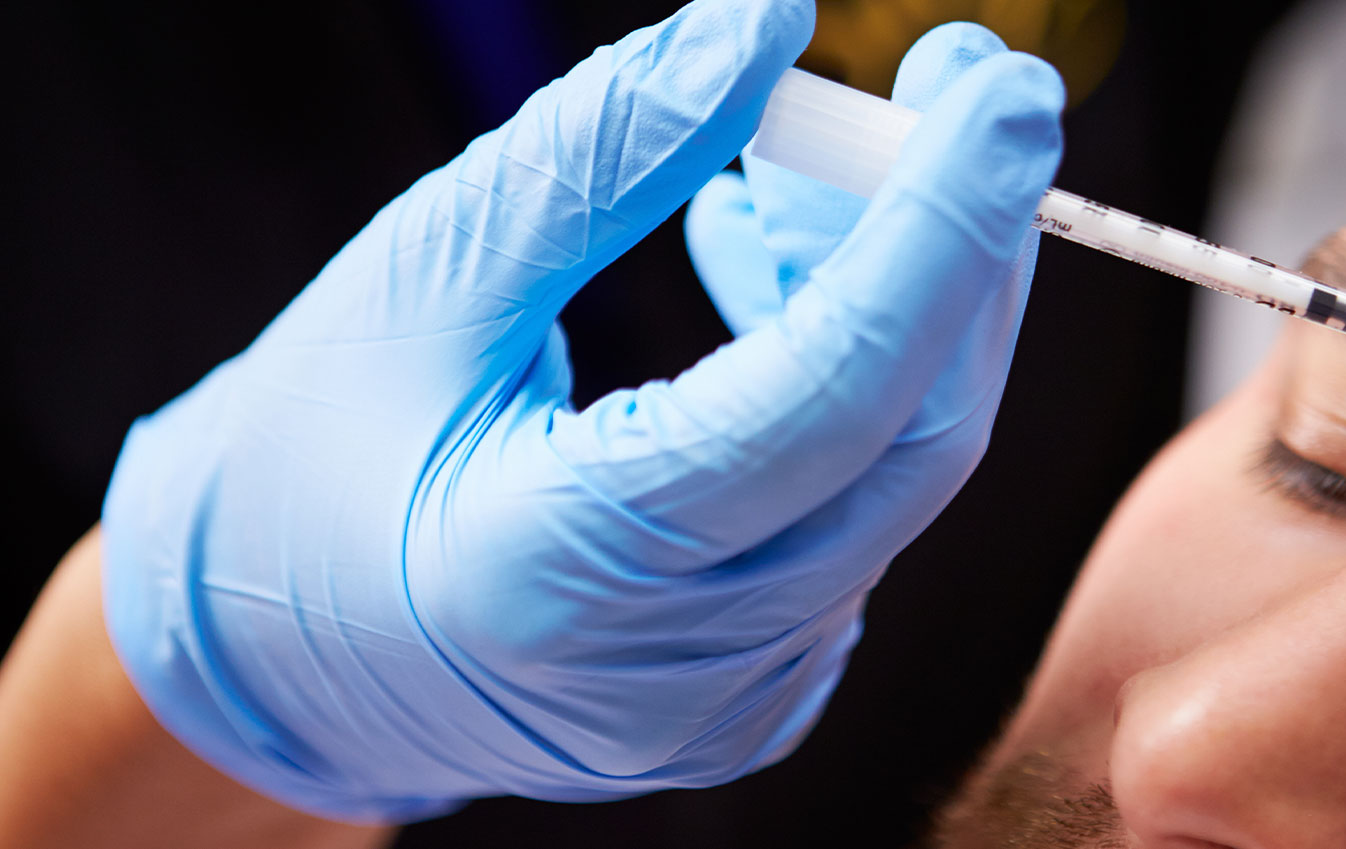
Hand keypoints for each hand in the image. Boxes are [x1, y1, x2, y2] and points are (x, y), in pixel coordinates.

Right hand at [100, 0, 1063, 822]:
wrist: (273, 658)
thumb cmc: (307, 457)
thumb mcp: (427, 273)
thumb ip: (603, 151)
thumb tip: (765, 25)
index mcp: (562, 568)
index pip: (828, 391)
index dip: (939, 229)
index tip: (1003, 92)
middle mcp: (674, 669)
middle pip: (910, 436)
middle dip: (960, 243)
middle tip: (961, 89)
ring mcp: (728, 701)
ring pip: (897, 472)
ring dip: (897, 303)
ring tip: (795, 187)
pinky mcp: (754, 698)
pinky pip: (858, 515)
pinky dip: (855, 385)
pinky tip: (779, 295)